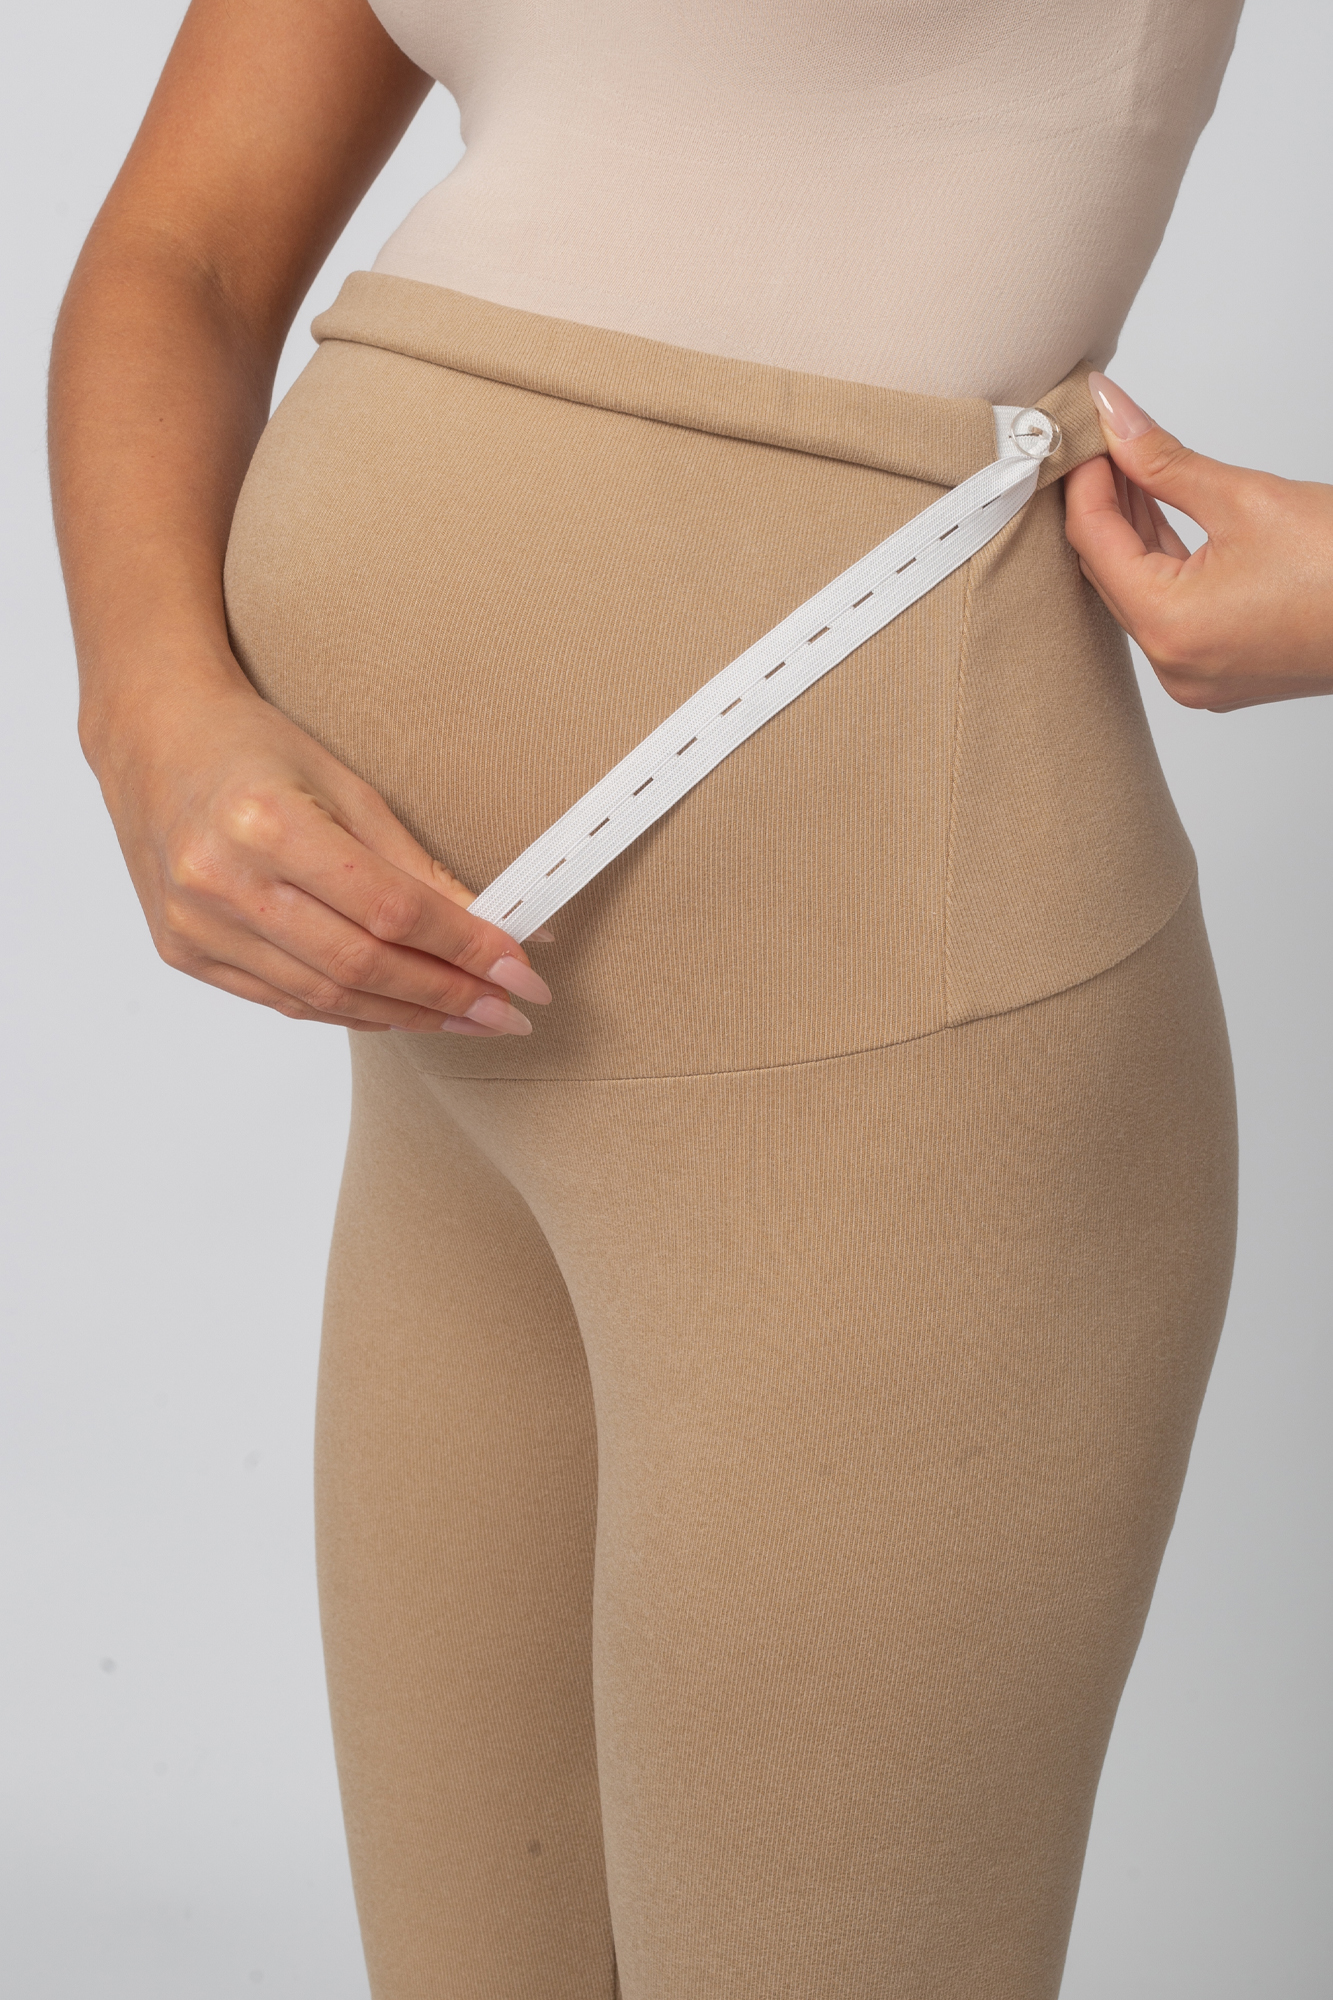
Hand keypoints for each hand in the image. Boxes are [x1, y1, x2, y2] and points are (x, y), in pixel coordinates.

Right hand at [89, 670, 551, 1035]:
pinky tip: (399, 1011)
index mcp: (265, 824)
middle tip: (507, 1013)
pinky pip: (284, 1001)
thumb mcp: (348, 787)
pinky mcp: (185, 953)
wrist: (152, 740)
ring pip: (324, 998)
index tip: (520, 969)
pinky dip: (350, 1012)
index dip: (463, 947)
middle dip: (447, 995)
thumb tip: (502, 924)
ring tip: (469, 1020)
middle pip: (359, 964)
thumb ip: (419, 866)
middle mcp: (222, 881)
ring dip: (407, 1015)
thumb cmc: (252, 748)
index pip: (389, 908)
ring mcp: (196, 925)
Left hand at [1063, 373, 1332, 711]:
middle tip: (1104, 445)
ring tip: (1129, 469)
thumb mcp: (1247, 498)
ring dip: (1130, 532)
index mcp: (1171, 626)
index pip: (1094, 542)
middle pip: (1107, 572)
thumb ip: (1165, 461)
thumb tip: (1115, 419)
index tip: (1088, 435)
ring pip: (1136, 594)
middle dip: (1103, 504)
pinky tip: (1157, 516)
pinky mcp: (1219, 672)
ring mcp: (1196, 676)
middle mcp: (1174, 666)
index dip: (1085, 481)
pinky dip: (1159, 565)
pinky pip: (1167, 614)